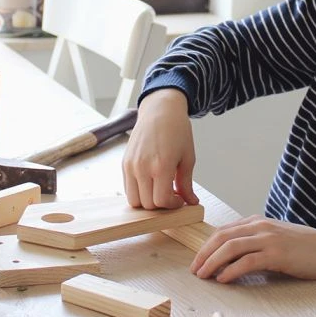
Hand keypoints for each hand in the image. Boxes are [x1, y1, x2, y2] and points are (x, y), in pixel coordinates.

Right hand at [121, 88, 198, 209]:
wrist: (160, 110)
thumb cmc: (177, 130)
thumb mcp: (188, 158)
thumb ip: (186, 183)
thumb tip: (191, 202)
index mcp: (161, 166)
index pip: (161, 201)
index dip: (172, 206)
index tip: (179, 200)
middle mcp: (142, 167)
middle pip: (147, 204)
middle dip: (161, 205)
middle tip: (171, 195)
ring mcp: (131, 165)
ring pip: (134, 200)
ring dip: (147, 201)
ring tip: (160, 189)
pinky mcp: (124, 162)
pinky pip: (128, 188)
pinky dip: (139, 191)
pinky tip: (151, 182)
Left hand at [190, 216, 315, 282]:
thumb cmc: (304, 249)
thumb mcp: (274, 240)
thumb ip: (254, 244)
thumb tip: (229, 261)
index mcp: (258, 221)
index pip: (224, 230)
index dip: (207, 246)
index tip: (197, 260)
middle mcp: (261, 226)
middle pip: (223, 237)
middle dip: (204, 253)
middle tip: (194, 270)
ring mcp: (269, 238)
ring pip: (231, 247)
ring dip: (213, 262)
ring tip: (203, 276)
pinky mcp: (277, 254)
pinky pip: (248, 261)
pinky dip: (232, 270)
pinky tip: (223, 280)